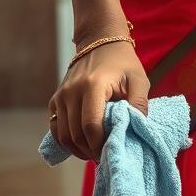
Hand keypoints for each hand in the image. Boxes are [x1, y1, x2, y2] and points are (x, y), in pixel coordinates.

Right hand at [47, 40, 151, 161]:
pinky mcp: (56, 98)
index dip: (100, 144)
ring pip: (63, 135)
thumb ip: (139, 105)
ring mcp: (61, 95)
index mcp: (93, 85)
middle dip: (90, 150)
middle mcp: (72, 90)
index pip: (91, 126)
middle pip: (75, 134)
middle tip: (105, 156)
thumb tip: (136, 131)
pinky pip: (56, 128)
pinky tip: (82, 144)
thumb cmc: (123, 62)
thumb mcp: (138, 80)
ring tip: (94, 151)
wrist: (100, 40)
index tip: (112, 151)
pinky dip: (67, 141)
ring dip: (78, 149)